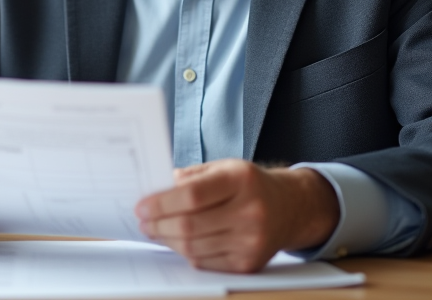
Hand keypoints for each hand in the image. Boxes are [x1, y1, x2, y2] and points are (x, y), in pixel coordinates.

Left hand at [135, 160, 339, 272]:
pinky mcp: (249, 264)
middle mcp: (250, 212)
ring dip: (167, 241)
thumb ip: (192, 176)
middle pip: (190, 226)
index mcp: (241, 180)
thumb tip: (157, 189)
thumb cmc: (250, 185)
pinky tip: (177, 242)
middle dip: (158, 225)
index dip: (161, 203)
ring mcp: (251, 241)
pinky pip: (206, 263)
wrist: (290, 208)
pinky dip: (186, 253)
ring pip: (194, 248)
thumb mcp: (225, 167)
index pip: (192, 195)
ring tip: (155, 231)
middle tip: (143, 221)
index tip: (141, 206)